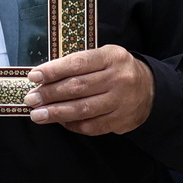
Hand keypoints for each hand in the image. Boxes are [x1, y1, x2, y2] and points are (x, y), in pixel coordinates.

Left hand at [25, 45, 154, 135]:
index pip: (78, 63)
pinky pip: (91, 126)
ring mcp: (120, 101)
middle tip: (31, 99)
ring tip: (38, 114)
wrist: (151, 89)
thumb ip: (79, 64)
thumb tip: (45, 77)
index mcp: (112, 57)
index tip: (34, 76)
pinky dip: (72, 125)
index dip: (54, 70)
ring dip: (56, 113)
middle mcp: (118, 78)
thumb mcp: (104, 57)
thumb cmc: (117, 70)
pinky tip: (59, 122)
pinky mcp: (120, 120)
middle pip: (78, 87)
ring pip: (83, 109)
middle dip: (50, 94)